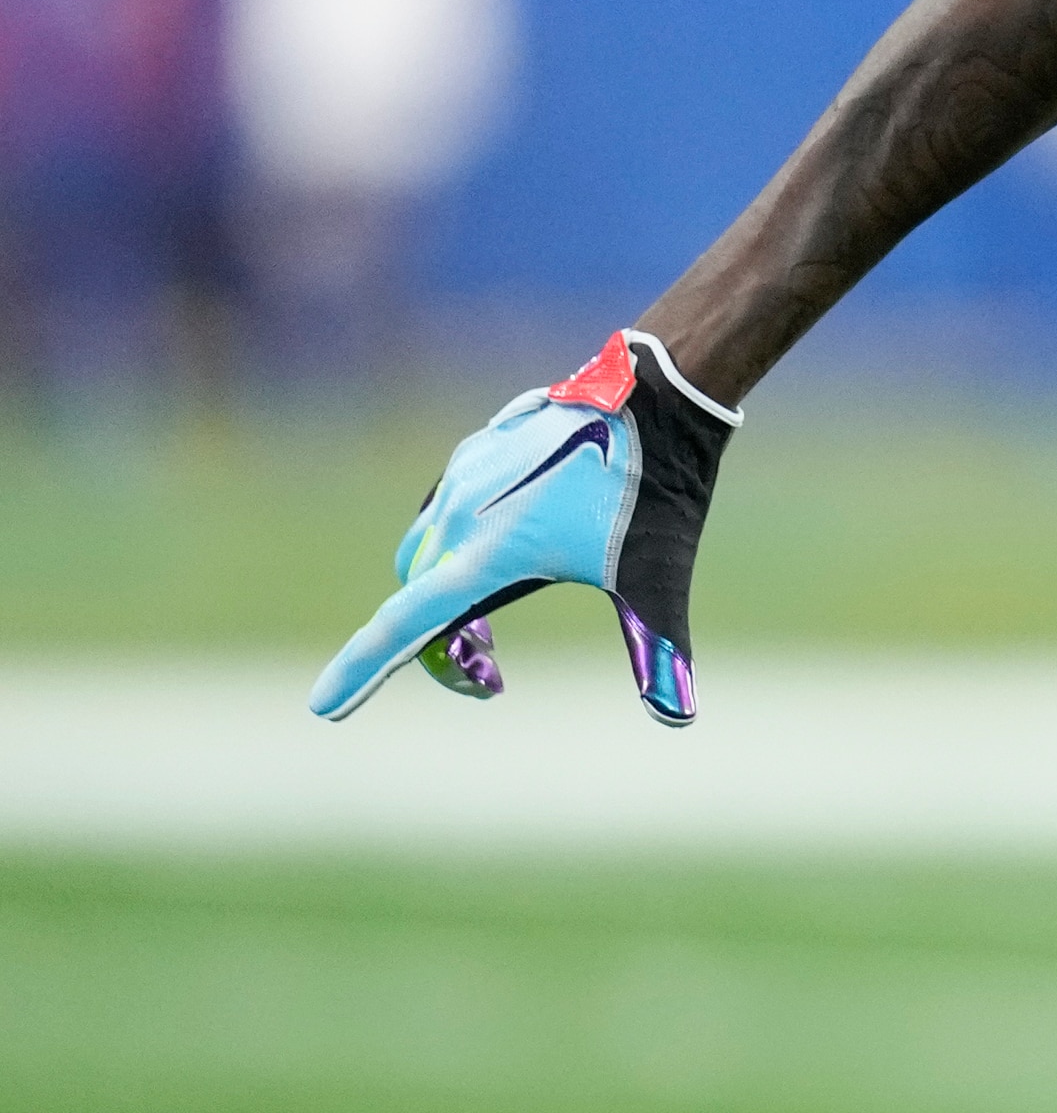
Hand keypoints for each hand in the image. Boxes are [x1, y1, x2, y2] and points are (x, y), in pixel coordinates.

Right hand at [309, 330, 741, 724]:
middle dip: (443, 647)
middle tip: (492, 678)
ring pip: (426, 553)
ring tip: (493, 624)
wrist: (660, 394)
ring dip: (444, 596)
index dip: (362, 671)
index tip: (322, 708)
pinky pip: (446, 512)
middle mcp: (461, 512)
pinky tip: (512, 552)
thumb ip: (658, 650)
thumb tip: (678, 719)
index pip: (407, 625)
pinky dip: (456, 550)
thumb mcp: (657, 578)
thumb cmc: (657, 488)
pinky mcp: (482, 450)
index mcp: (489, 551)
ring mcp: (467, 475)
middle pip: (419, 599)